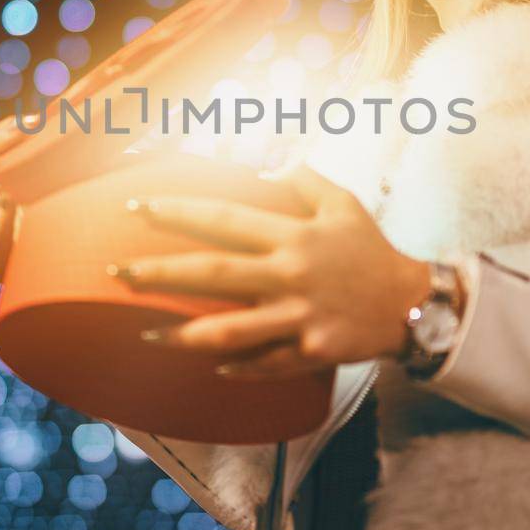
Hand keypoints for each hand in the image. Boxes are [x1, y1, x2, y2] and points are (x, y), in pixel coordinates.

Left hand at [109, 164, 431, 378]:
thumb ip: (303, 178)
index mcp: (292, 235)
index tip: (135, 207)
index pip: (223, 219)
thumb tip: (269, 162)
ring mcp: (298, 317)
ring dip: (181, 335)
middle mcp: (290, 274)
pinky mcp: (309, 352)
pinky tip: (206, 366)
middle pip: (213, 273)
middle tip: (116, 274)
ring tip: (142, 334)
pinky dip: (234, 366)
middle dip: (160, 273)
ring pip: (228, 330)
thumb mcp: (343, 203)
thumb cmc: (371, 250)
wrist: (412, 303)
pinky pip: (263, 363)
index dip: (176, 211)